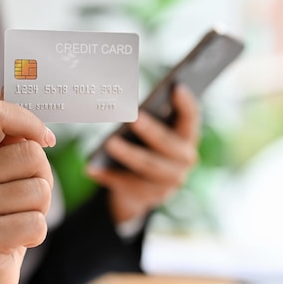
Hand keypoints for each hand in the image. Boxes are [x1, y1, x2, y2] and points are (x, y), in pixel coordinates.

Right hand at [0, 100, 55, 283]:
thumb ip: (7, 134)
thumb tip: (17, 81)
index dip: (31, 122)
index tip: (45, 140)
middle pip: (32, 154)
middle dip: (42, 178)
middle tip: (23, 199)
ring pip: (40, 190)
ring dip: (40, 209)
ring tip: (15, 220)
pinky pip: (37, 222)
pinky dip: (36, 234)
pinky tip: (14, 242)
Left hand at [87, 84, 199, 223]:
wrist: (144, 188)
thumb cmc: (146, 147)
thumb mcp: (152, 131)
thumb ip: (149, 117)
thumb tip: (126, 102)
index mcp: (187, 137)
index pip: (191, 117)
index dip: (186, 103)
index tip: (176, 87)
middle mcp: (184, 160)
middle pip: (167, 144)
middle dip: (150, 131)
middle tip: (134, 118)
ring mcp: (169, 182)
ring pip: (147, 166)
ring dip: (128, 154)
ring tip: (109, 143)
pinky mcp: (149, 196)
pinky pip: (127, 185)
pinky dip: (108, 176)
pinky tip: (92, 169)